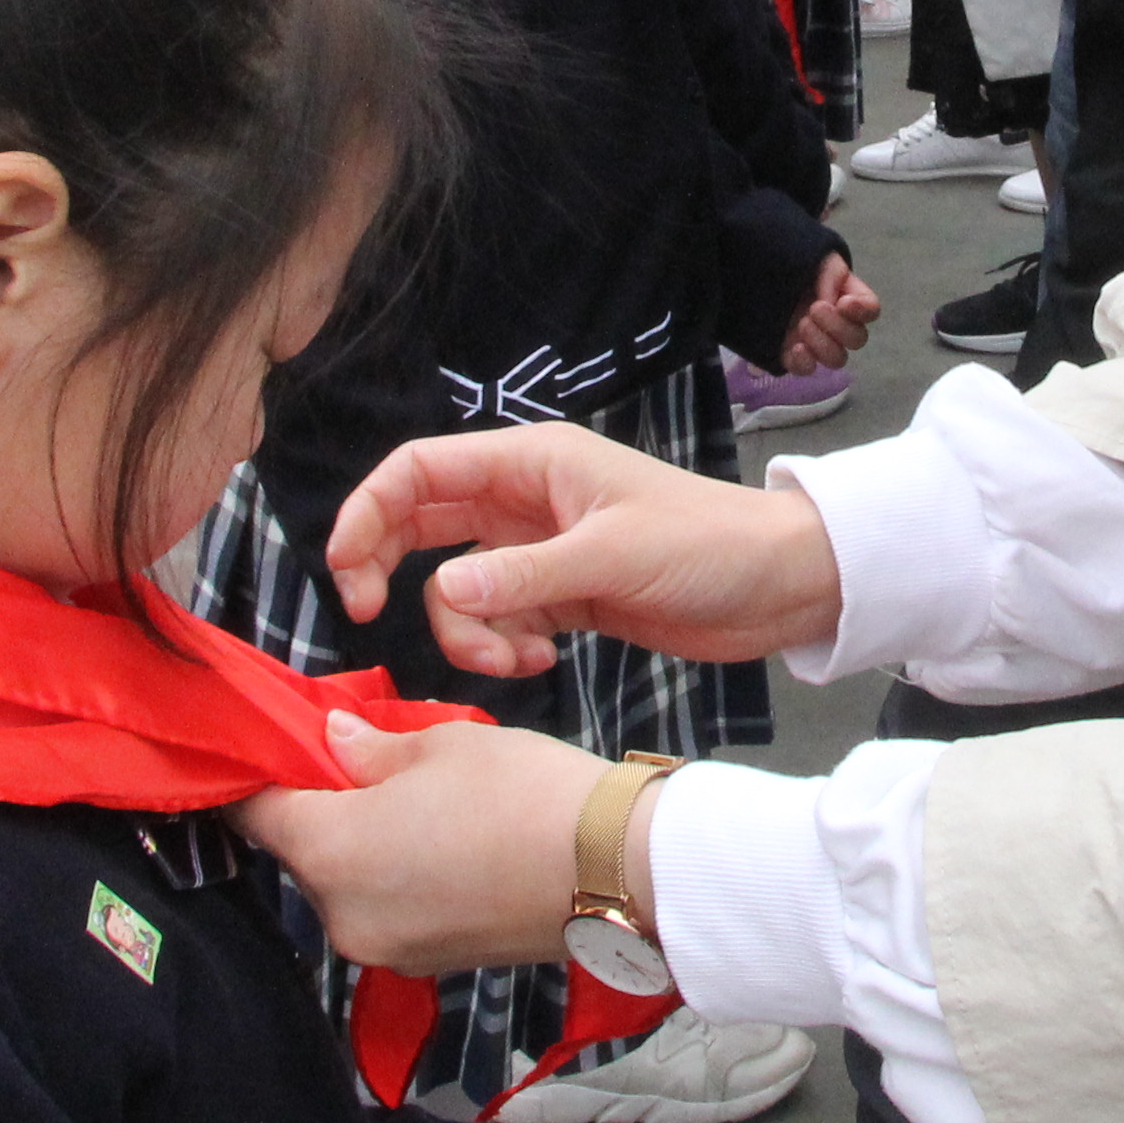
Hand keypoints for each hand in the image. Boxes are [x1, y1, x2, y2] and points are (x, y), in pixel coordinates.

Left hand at [241, 705, 613, 970]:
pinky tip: (448, 844)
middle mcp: (341, 917)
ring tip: (419, 804)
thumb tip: (333, 741)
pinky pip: (392, 912)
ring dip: (365, 848)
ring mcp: (387, 950)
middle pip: (303, 854)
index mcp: (327, 854)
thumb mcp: (439, 745)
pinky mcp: (431, 964)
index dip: (261, 774)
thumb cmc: (521, 792)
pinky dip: (402, 880)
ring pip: (348, 887)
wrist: (618, 869)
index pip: (256, 813)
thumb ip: (369, 749)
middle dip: (324, 811)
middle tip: (365, 764)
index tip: (280, 746)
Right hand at [322, 421, 847, 678]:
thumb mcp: (611, 557)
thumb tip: (437, 592)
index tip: (345, 572)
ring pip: (457, 590)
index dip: (367, 512)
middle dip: (389, 571)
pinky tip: (546, 659)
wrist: (778, 586)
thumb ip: (521, 578)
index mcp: (530, 462)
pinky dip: (505, 649)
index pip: (419, 472)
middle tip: (372, 616)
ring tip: (518, 660)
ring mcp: (538, 552)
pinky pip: (497, 623)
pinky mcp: (559, 598)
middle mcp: (523, 501)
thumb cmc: (707, 545)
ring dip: (468, 632)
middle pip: (419, 527)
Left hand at [776, 256, 881, 374]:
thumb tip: (833, 301)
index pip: (871, 311)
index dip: (862, 310)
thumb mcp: (817, 258)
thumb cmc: (794, 264)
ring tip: (802, 324)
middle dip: (837, 325)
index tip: (844, 303)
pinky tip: (796, 347)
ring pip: (837, 359)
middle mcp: (838, 326)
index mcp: (848, 299)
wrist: (758, 272)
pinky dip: (804, 362)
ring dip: (822, 343)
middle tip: (814, 308)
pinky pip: (806, 369)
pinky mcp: (793, 355)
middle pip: (857, 339)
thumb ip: (832, 275)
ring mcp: (816, 343)